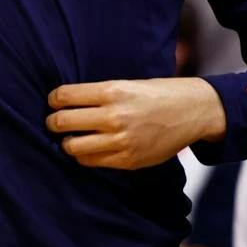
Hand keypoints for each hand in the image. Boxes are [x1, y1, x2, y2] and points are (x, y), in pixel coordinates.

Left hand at [46, 77, 225, 169]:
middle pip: (61, 123)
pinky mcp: (128, 160)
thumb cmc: (156, 94)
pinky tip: (89, 148)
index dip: (53, 100)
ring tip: (71, 137)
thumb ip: (97, 96)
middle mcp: (114, 116)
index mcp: (112, 92)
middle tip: (55, 122)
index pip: (63, 97)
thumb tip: (62, 105)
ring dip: (66, 142)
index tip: (54, 103)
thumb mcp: (126, 85)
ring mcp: (121, 140)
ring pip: (72, 147)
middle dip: (53, 123)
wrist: (194, 111)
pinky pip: (90, 162)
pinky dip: (84, 155)